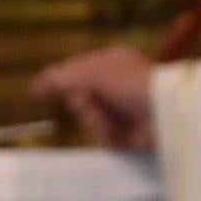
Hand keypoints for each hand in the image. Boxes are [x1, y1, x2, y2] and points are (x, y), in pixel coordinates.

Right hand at [30, 46, 157, 151]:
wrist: (166, 112)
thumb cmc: (132, 83)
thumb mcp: (94, 75)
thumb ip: (63, 79)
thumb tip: (34, 86)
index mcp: (111, 63)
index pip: (76, 71)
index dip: (57, 81)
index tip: (35, 91)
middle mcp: (116, 85)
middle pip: (79, 98)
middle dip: (83, 103)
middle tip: (92, 102)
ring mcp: (121, 111)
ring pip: (88, 119)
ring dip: (95, 120)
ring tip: (110, 120)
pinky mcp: (127, 135)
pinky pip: (102, 136)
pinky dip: (106, 134)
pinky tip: (117, 132)